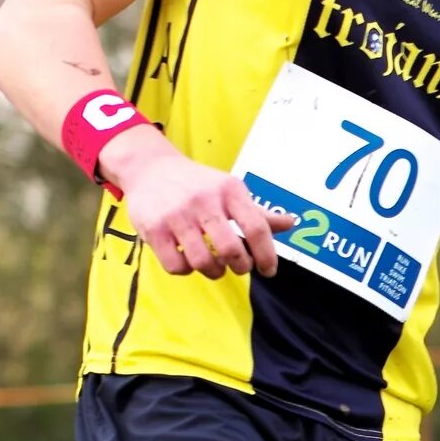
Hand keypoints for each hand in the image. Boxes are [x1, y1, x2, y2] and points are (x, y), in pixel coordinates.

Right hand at [114, 139, 289, 277]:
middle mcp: (203, 201)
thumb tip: (290, 223)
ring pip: (203, 262)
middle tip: (240, 267)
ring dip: (215, 272)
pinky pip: (177, 266)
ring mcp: (177, 215)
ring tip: (215, 266)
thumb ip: (257, 213)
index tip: (269, 270)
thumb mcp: (229, 190)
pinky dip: (187, 270)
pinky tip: (189, 260)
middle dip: (241, 267)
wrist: (149, 168)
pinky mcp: (154, 229)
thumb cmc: (197, 184)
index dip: (267, 255)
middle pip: (231, 249)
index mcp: (229, 190)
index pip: (256, 227)